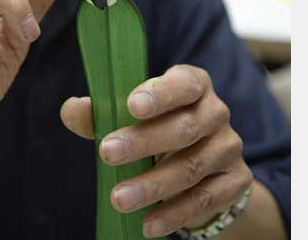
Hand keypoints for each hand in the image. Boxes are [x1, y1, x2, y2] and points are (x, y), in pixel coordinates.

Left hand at [60, 64, 252, 237]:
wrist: (203, 167)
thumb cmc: (156, 129)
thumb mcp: (130, 117)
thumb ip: (100, 113)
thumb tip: (71, 110)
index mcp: (192, 84)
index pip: (183, 83)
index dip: (160, 94)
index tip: (131, 105)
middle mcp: (216, 112)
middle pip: (183, 127)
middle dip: (143, 142)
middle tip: (106, 153)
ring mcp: (229, 147)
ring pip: (192, 166)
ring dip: (153, 185)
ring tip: (119, 198)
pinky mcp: (236, 180)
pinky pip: (205, 199)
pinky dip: (175, 213)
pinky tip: (148, 224)